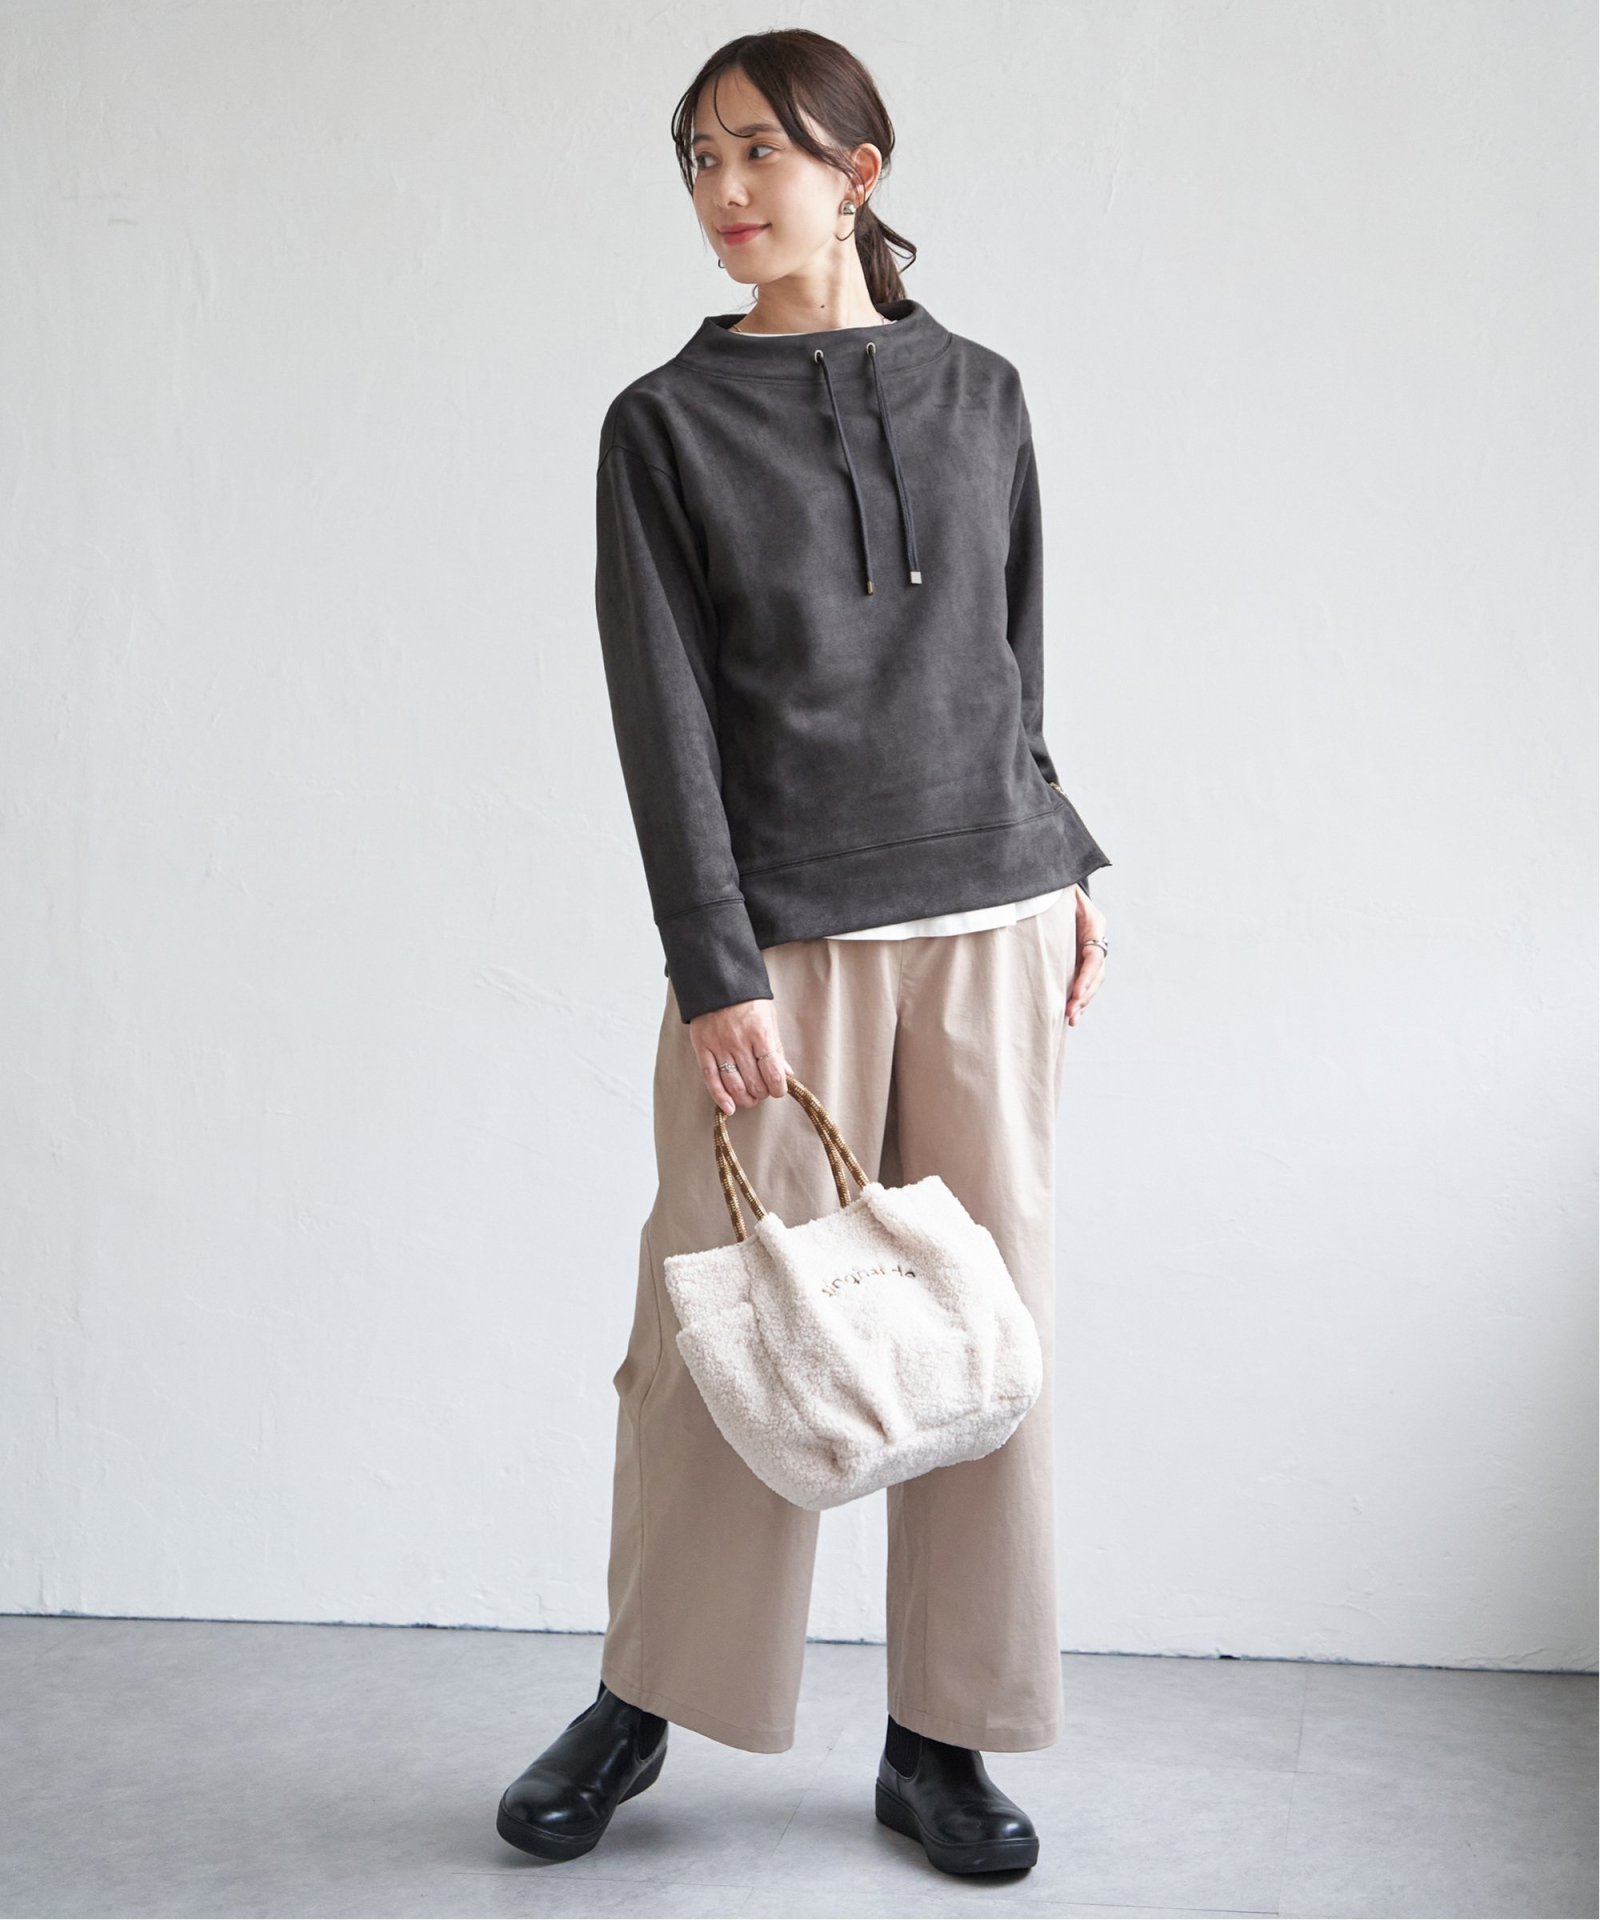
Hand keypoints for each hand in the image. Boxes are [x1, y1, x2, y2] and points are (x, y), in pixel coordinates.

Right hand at [688, 998, 791, 1114]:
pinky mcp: (702, 1048)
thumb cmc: (747, 1000)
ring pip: (733, 1084)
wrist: (716, 980)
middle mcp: (739, 1041)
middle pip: (754, 1082)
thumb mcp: (768, 1018)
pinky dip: (720, 1097)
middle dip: (762, 1093)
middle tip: (763, 1091)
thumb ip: (776, 1047)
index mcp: (759, 1033)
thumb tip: (785, 1074)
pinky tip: (729, 1108)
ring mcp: (719, 1046)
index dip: (778, 1088)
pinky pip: (711, 1078)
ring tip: (750, 1099)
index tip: (779, 1090)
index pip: (772, 1071)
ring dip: (745, 1098)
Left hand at [1066, 884, 1107, 1026]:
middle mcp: (1095, 939)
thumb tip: (1049, 892)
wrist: (1059, 889)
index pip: (1094, 955)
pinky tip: (1070, 1016)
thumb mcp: (1061, 888)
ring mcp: (1090, 951)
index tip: (1077, 992)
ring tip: (1071, 1019)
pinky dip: (1078, 999)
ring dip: (1082, 1002)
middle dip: (1085, 995)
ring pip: (1092, 982)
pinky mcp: (1079, 960)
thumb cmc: (1057, 888)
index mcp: (1094, 924)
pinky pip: (1082, 982)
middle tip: (1071, 1012)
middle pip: (1096, 974)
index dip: (1087, 975)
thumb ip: (1059, 893)